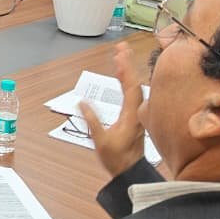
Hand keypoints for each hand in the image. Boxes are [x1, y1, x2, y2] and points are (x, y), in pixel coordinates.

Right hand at [79, 42, 146, 176]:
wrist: (130, 171)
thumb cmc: (117, 158)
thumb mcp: (101, 140)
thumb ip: (92, 120)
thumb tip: (82, 101)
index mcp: (131, 115)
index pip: (130, 87)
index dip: (126, 70)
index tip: (119, 55)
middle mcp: (138, 112)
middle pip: (135, 82)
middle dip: (128, 63)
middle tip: (120, 47)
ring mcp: (137, 113)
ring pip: (135, 87)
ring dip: (128, 70)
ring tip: (120, 56)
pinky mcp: (135, 115)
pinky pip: (133, 93)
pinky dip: (127, 81)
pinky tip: (122, 75)